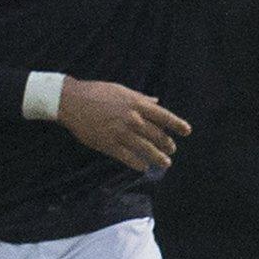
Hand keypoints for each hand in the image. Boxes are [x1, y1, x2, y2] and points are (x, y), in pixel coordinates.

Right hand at [56, 77, 190, 171]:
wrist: (71, 101)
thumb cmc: (96, 92)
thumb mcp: (121, 90)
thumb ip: (140, 98)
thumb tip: (156, 102)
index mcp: (137, 104)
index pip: (164, 116)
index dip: (177, 125)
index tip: (187, 131)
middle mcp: (132, 119)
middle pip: (157, 135)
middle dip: (168, 144)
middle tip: (172, 150)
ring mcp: (121, 133)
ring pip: (146, 149)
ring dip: (158, 158)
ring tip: (165, 163)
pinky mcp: (108, 144)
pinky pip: (128, 158)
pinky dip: (138, 164)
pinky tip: (143, 167)